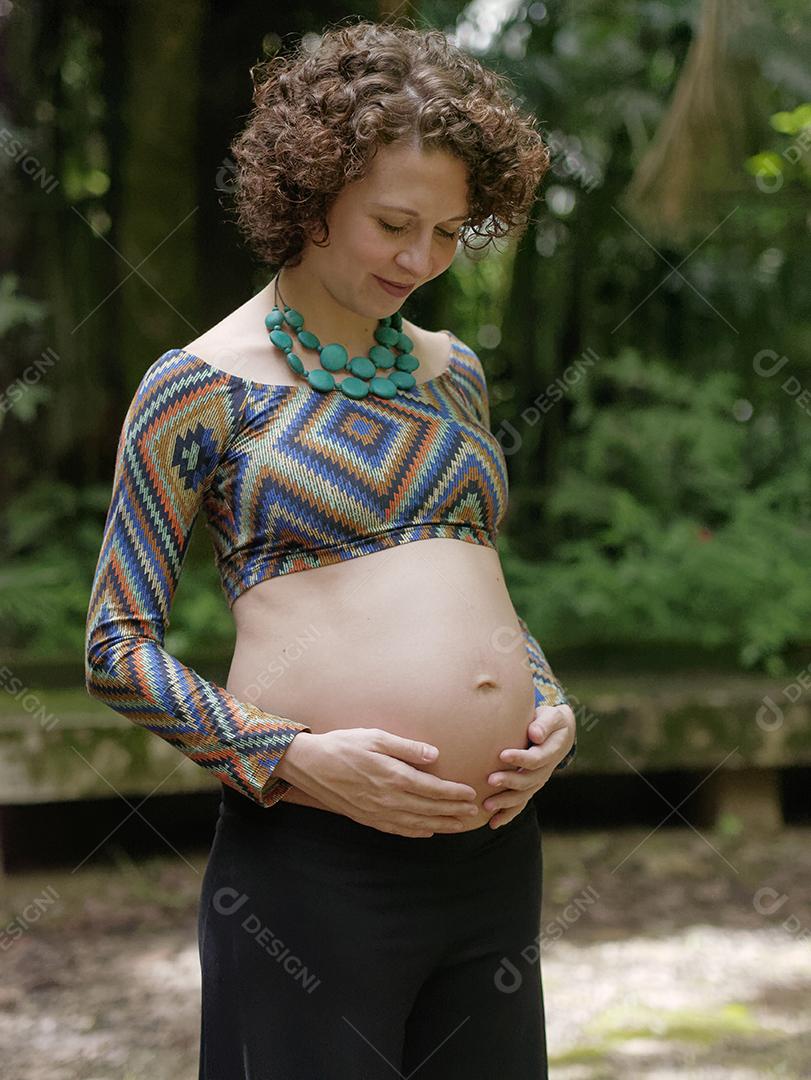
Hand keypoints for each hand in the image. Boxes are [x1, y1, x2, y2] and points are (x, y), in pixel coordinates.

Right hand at [278, 728, 478, 837]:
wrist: (310, 764)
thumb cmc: (343, 745)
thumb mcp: (376, 737)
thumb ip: (406, 747)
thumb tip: (434, 754)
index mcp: (394, 776)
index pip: (433, 788)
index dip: (454, 793)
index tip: (471, 794)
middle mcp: (388, 798)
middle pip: (429, 809)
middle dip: (454, 811)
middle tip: (474, 813)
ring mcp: (377, 811)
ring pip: (417, 823)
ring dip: (441, 824)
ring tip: (459, 826)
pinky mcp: (366, 818)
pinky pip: (397, 829)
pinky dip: (416, 832)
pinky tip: (427, 831)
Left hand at [482, 704, 575, 828]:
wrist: (558, 733)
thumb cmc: (549, 721)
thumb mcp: (552, 717)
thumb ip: (544, 724)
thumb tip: (535, 734)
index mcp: (551, 752)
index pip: (536, 758)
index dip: (521, 758)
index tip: (502, 754)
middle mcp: (545, 771)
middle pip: (528, 780)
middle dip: (509, 781)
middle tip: (491, 780)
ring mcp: (537, 781)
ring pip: (523, 796)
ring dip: (506, 802)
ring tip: (487, 805)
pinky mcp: (529, 787)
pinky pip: (520, 804)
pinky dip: (508, 815)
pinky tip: (493, 823)